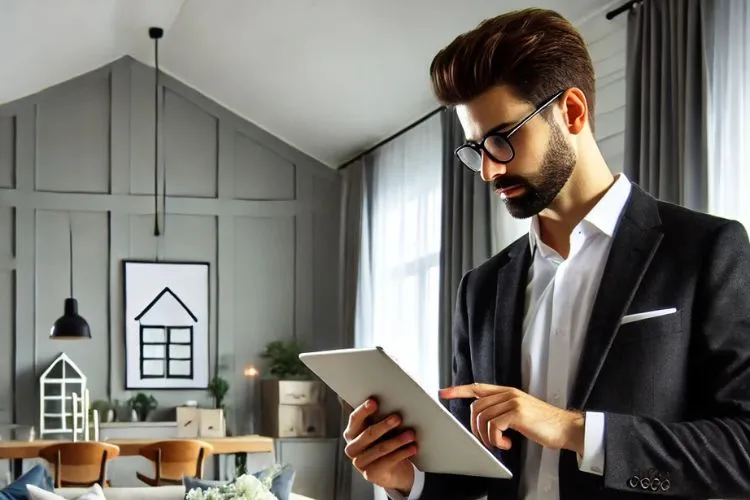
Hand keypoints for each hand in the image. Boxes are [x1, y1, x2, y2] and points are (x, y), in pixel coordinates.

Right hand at [343, 398, 417, 493]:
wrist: (393, 471)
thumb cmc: (387, 443)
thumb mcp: (384, 430)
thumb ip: (384, 416)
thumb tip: (403, 400)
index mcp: (352, 432)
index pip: (354, 419)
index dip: (363, 410)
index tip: (374, 402)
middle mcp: (352, 447)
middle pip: (368, 433)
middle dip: (384, 425)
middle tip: (398, 418)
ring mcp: (360, 462)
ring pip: (380, 448)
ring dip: (397, 440)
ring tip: (411, 434)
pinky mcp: (370, 474)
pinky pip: (388, 461)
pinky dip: (402, 453)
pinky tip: (412, 448)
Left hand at [440, 384, 584, 453]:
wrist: (565, 428)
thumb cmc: (544, 424)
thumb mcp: (520, 411)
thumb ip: (503, 410)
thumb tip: (484, 420)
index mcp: (507, 392)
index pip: (477, 387)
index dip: (458, 390)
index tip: (443, 392)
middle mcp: (508, 394)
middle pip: (476, 407)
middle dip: (475, 427)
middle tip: (486, 440)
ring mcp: (512, 402)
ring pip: (483, 417)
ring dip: (486, 436)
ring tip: (498, 443)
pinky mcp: (517, 413)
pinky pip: (493, 426)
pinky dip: (496, 440)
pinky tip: (507, 443)